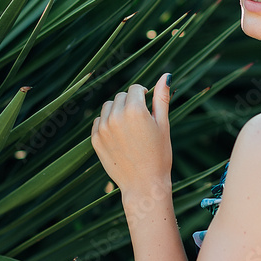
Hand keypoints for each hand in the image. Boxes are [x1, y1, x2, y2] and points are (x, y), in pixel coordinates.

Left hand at [91, 72, 171, 194]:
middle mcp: (116, 116)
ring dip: (117, 111)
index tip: (148, 109)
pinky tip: (119, 137)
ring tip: (129, 129)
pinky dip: (107, 123)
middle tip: (140, 123)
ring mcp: (103, 128)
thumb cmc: (159, 155)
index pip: (135, 89)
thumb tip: (165, 75)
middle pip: (121, 96)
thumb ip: (162, 98)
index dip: (143, 96)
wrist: (144, 185)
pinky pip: (99, 121)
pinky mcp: (95, 139)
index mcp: (136, 110)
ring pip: (108, 106)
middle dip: (130, 103)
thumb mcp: (163, 125)